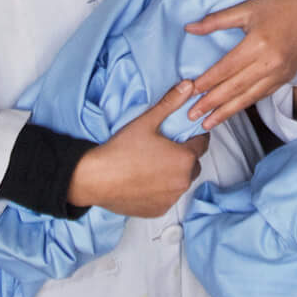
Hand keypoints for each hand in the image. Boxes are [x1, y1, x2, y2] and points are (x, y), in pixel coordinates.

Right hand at [68, 82, 209, 217]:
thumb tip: (189, 86)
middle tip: (163, 149)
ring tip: (152, 165)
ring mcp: (171, 199)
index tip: (180, 134)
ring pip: (180, 182)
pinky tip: (145, 181)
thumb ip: (171, 103)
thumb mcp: (147, 122)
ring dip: (173, 174)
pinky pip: (167, 197)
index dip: (192, 136)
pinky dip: (161, 190)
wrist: (95, 178)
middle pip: (192, 165)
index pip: (201, 144)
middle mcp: (183, 182)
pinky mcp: (159, 211)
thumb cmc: (121, 150)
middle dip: (183, 156)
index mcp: (185, 159)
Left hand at [186, 0, 296, 128]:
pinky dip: (244, 104)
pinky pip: (261, 95)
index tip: (190, 91)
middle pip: (236, 87)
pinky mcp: (285, 78)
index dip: (207, 81)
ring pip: (249, 97)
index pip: (227, 68)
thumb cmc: (274, 5)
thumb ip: (216, 20)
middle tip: (192, 115)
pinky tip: (231, 111)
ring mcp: (280, 73)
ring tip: (207, 123)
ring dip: (226, 112)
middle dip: (212, 103)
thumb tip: (188, 28)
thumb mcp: (244, 8)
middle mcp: (270, 63)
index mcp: (259, 44)